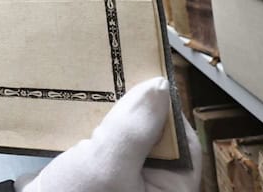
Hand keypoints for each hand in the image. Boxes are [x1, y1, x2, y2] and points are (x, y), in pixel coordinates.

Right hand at [15, 77, 201, 191]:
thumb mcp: (106, 163)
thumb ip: (135, 127)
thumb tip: (158, 84)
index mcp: (170, 191)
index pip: (182, 143)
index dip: (164, 111)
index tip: (141, 82)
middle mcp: (151, 188)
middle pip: (155, 138)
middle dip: (134, 112)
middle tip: (114, 81)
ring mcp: (124, 184)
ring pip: (128, 141)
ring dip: (110, 118)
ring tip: (95, 94)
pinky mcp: (98, 179)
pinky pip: (104, 148)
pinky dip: (94, 130)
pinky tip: (80, 114)